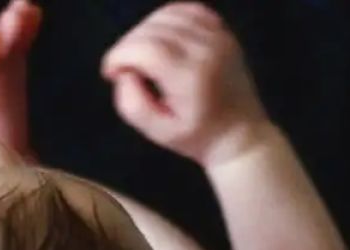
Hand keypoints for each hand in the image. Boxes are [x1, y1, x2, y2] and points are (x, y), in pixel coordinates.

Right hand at [101, 2, 267, 165]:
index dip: (118, 55)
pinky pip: (189, 10)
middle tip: (122, 68)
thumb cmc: (196, 137)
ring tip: (138, 55)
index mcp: (190, 77)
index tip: (109, 73)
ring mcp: (218, 38)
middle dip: (127, 45)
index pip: (145, 48)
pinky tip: (159, 37)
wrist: (240, 134)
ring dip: (143, 31)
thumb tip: (124, 73)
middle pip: (152, 29)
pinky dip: (167, 18)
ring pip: (168, 15)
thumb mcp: (158, 133)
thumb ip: (132, 104)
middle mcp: (206, 50)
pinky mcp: (223, 33)